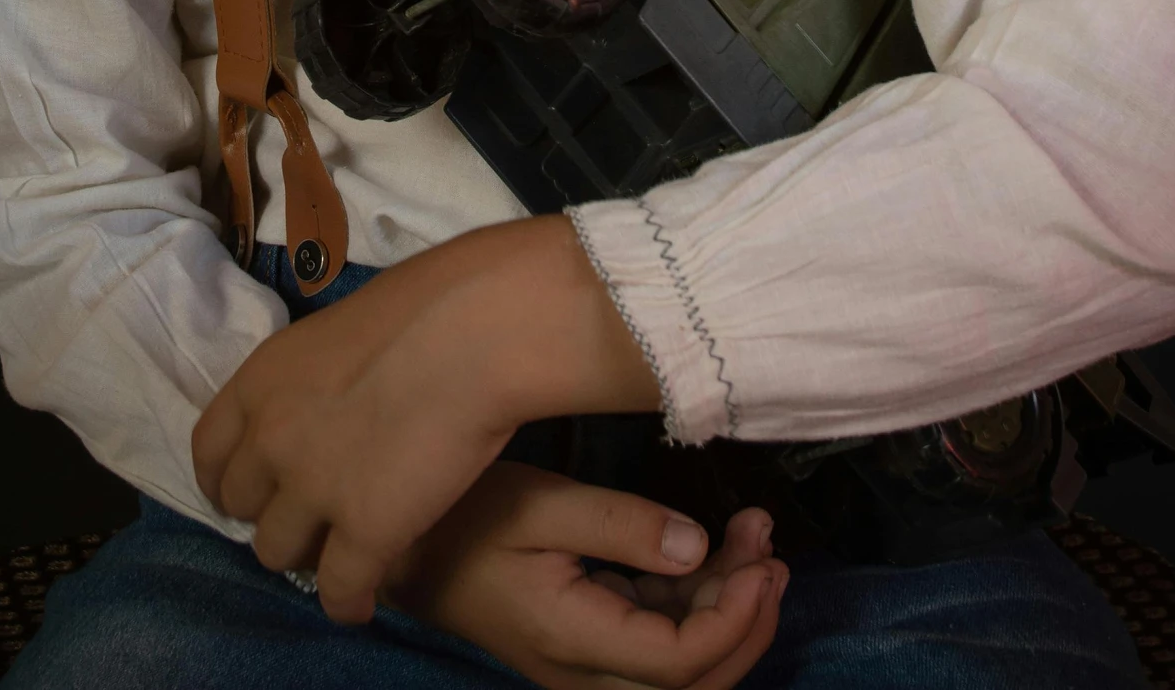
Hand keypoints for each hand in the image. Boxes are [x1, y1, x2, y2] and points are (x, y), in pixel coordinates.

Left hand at [193, 216, 660, 617]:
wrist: (478, 330)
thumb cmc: (429, 304)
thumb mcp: (342, 329)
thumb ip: (317, 377)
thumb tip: (336, 399)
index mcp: (262, 380)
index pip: (209, 449)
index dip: (228, 476)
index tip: (253, 488)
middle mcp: (271, 439)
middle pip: (240, 505)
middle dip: (270, 511)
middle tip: (310, 512)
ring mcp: (313, 490)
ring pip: (276, 553)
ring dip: (306, 554)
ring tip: (340, 551)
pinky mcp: (363, 534)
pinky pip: (337, 592)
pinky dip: (349, 601)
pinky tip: (364, 601)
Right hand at [387, 460, 788, 689]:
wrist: (403, 545)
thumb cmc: (466, 515)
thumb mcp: (540, 502)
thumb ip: (620, 525)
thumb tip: (699, 546)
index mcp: (571, 640)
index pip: (676, 664)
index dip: (732, 620)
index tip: (761, 557)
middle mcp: (582, 674)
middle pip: (690, 687)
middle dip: (746, 625)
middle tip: (771, 553)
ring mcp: (584, 666)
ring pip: (678, 672)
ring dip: (726, 614)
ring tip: (755, 542)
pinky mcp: (585, 645)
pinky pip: (656, 646)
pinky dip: (695, 605)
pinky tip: (714, 551)